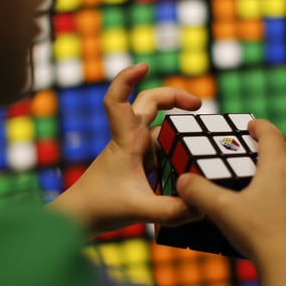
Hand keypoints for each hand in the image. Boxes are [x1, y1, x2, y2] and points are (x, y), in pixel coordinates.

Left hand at [49, 63, 203, 234]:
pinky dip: (179, 153)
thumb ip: (172, 211)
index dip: (127, 78)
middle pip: (150, 104)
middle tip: (198, 106)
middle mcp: (131, 141)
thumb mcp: (140, 210)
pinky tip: (195, 168)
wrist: (79, 219)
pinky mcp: (140, 166)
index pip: (118, 100)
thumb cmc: (100, 208)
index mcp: (126, 141)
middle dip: (174, 98)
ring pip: (162, 131)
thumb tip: (202, 207)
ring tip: (207, 143)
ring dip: (181, 132)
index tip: (144, 66)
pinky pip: (164, 151)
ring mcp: (136, 153)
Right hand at [175, 120, 285, 266]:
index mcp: (277, 166)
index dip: (260, 126)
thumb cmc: (256, 233)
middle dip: (283, 144)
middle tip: (265, 153)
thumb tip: (182, 181)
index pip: (271, 133)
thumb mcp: (221, 210)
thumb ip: (198, 192)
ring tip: (275, 182)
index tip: (251, 126)